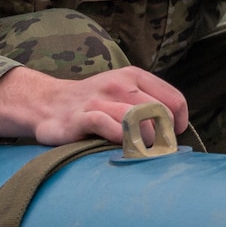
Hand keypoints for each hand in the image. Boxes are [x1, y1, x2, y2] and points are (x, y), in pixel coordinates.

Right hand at [0, 65, 190, 145]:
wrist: (48, 103)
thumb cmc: (95, 102)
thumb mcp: (125, 92)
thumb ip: (151, 103)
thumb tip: (176, 128)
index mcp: (134, 76)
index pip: (174, 101)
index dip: (178, 124)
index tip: (171, 136)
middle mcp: (119, 84)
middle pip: (159, 114)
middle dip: (162, 137)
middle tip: (155, 149)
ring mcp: (99, 100)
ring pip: (137, 119)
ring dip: (144, 142)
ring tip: (140, 150)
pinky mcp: (81, 117)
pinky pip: (107, 125)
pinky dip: (119, 137)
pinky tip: (120, 144)